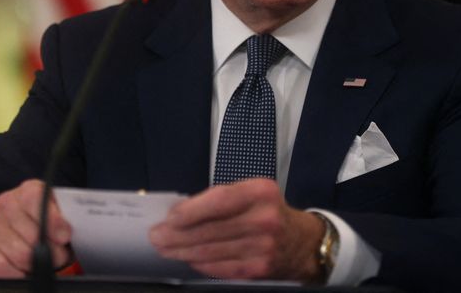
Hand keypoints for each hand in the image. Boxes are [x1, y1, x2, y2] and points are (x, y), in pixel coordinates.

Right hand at [0, 179, 72, 277]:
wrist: (10, 239)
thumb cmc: (42, 228)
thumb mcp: (57, 218)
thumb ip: (63, 221)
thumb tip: (65, 234)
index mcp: (29, 190)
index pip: (36, 198)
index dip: (53, 220)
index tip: (65, 236)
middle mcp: (7, 203)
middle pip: (32, 233)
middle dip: (51, 251)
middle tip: (59, 257)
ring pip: (20, 253)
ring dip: (36, 265)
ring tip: (42, 264)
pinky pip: (1, 266)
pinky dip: (17, 274)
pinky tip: (23, 271)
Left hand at [149, 178, 324, 281]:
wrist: (303, 243)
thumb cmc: (270, 212)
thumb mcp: (253, 193)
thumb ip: (222, 199)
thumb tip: (181, 212)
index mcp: (260, 192)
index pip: (218, 200)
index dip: (190, 211)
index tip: (170, 217)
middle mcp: (264, 219)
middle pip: (211, 229)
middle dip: (178, 234)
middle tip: (157, 236)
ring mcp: (263, 247)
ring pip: (211, 250)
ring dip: (183, 251)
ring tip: (165, 248)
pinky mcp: (259, 269)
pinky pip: (221, 267)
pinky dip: (201, 263)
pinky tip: (188, 259)